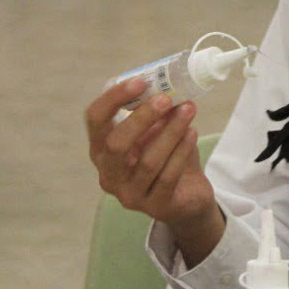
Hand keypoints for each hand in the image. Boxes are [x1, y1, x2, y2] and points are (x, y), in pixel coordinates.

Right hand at [85, 80, 217, 231]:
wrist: (187, 196)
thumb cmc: (167, 157)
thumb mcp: (157, 131)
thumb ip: (157, 112)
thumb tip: (168, 85)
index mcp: (102, 150)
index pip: (95, 120)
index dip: (113, 99)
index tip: (140, 82)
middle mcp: (109, 175)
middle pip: (116, 144)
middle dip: (142, 118)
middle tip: (166, 99)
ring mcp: (129, 195)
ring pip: (148, 161)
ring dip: (171, 132)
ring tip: (189, 110)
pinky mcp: (155, 207)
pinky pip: (168, 177)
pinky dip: (181, 151)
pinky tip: (193, 133)